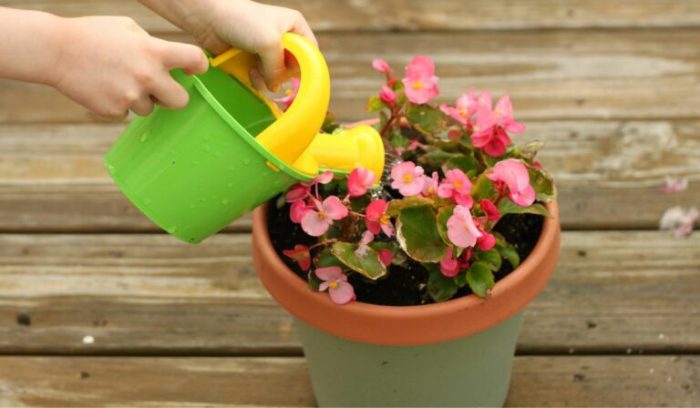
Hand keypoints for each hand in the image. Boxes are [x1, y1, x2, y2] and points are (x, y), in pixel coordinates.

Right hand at [50, 16, 207, 119]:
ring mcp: (130, 96)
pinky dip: (118, 103)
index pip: (196, 59)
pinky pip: (125, 113)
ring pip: (149, 109)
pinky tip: (103, 87)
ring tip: (117, 80)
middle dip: (173, 96)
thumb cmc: (93, 34)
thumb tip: (173, 62)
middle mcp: (147, 76)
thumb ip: (153, 45)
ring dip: (139, 99)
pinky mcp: (114, 110)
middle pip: (181, 101)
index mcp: (154, 51)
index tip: (194, 70)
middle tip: (162, 89)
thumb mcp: (128, 28)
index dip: (200, 66)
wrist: (55, 50)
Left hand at [185, 0, 316, 90]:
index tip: (296, 80)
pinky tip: (248, 73)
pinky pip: (261, 76)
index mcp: (295, 25)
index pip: (311, 52)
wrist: (208, 17)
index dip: (306, 67)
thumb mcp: (269, 43)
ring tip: (255, 72)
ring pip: (276, 75)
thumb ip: (278, 69)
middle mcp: (283, 36)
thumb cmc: (242, 21)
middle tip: (270, 73)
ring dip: (266, 78)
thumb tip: (274, 88)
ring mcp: (266, 48)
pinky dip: (256, 78)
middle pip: (293, 67)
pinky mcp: (251, 58)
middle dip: (281, 74)